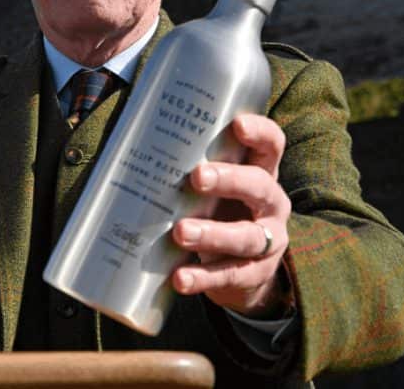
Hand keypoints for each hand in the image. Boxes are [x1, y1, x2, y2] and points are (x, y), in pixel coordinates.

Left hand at [170, 113, 290, 317]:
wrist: (242, 271)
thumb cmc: (217, 211)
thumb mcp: (214, 187)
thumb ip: (189, 166)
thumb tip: (131, 138)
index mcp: (262, 172)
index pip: (271, 145)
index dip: (260, 132)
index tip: (237, 125)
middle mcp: (271, 204)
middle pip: (259, 186)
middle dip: (229, 180)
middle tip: (197, 177)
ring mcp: (268, 241)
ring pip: (246, 236)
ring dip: (212, 233)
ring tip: (180, 232)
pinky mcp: (255, 274)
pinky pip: (230, 275)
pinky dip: (203, 277)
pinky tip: (180, 278)